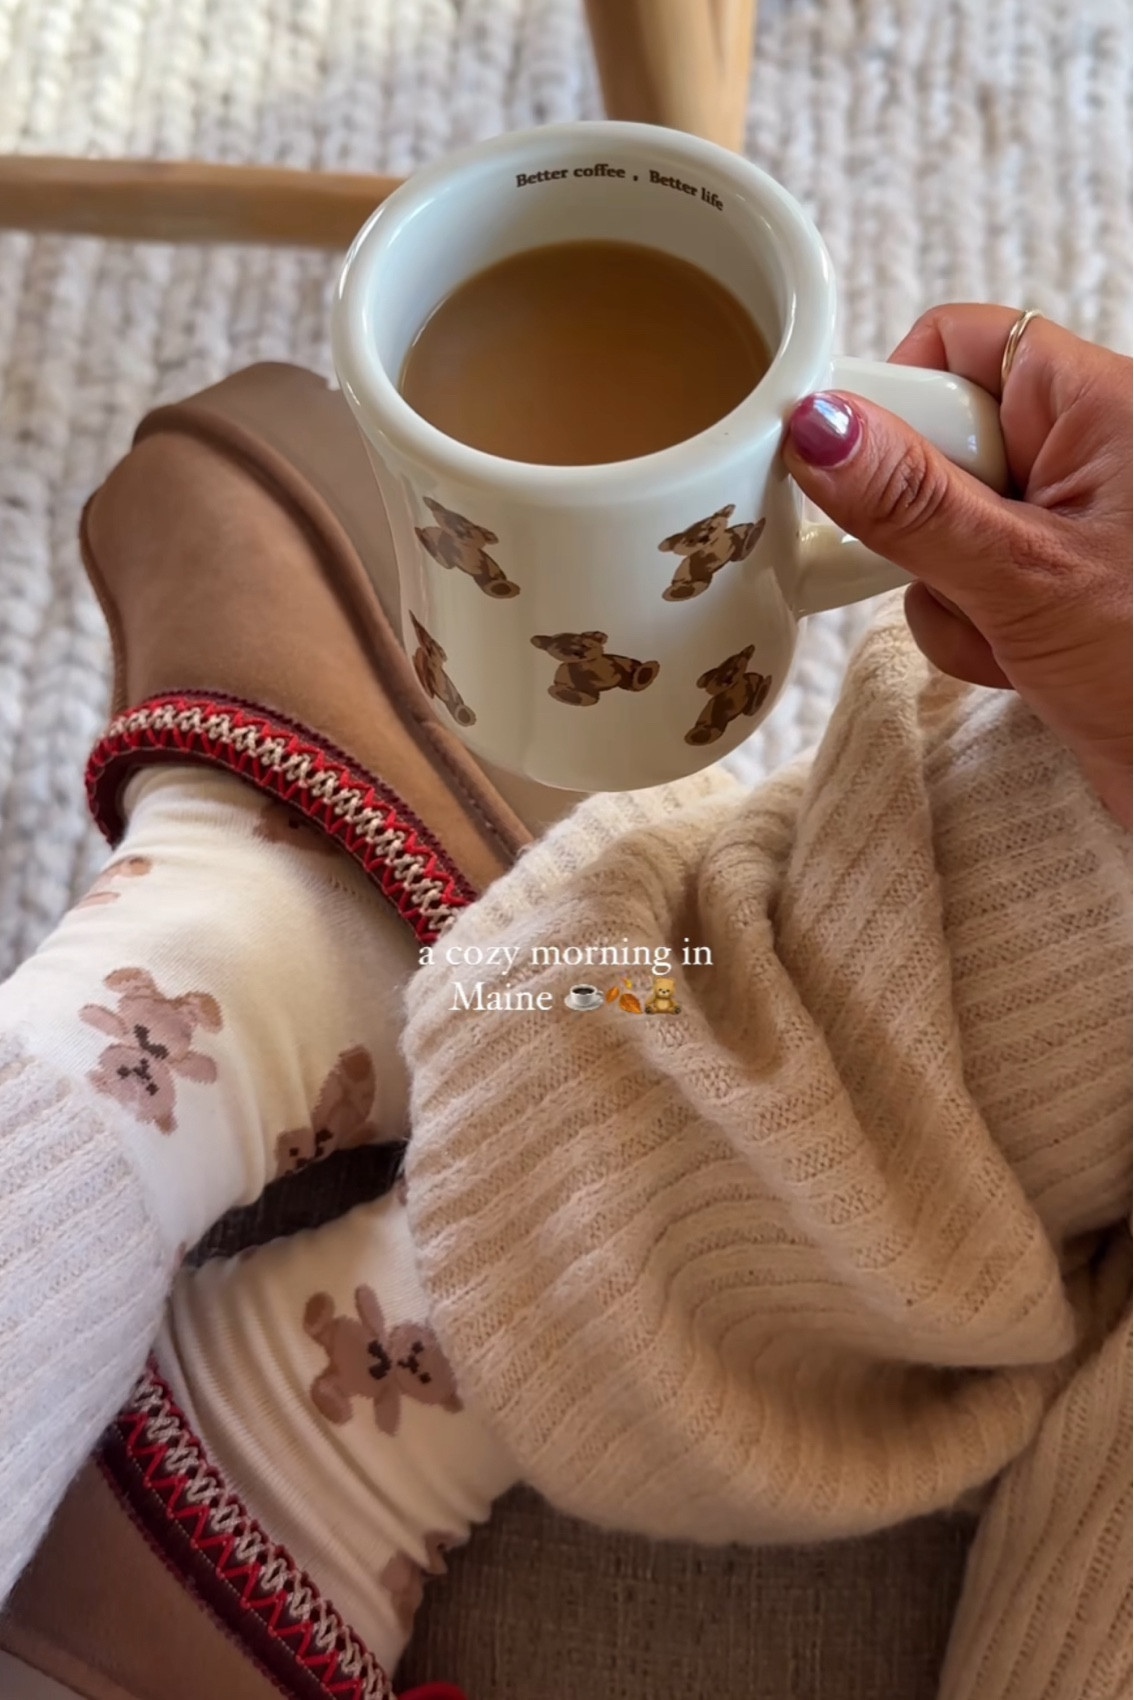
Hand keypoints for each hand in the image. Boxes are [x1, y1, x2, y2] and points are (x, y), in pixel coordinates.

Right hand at [782, 305, 1132, 828]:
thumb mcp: (1023, 577)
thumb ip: (910, 502)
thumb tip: (816, 426)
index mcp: (1101, 405)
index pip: (958, 343)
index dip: (892, 396)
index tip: (839, 467)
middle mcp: (1085, 452)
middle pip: (938, 444)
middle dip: (922, 529)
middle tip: (955, 572)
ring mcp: (1067, 524)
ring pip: (941, 530)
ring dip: (950, 596)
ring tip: (1013, 637)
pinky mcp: (1055, 586)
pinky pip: (966, 586)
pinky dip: (974, 632)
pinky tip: (1023, 665)